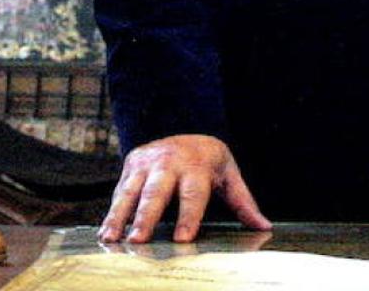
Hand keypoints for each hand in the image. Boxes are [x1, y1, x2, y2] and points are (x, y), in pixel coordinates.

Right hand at [99, 134, 271, 242]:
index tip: (182, 238)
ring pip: (131, 191)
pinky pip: (119, 191)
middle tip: (139, 240)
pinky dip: (111, 212)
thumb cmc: (208, 160)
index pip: (193, 194)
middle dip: (146, 216)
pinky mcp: (131, 165)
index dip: (188, 216)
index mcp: (196, 165)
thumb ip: (243, 202)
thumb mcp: (229, 174)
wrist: (185, 128)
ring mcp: (147, 162)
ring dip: (120, 216)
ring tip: (112, 238)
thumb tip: (263, 226)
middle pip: (157, 192)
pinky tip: (105, 232)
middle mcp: (169, 162)